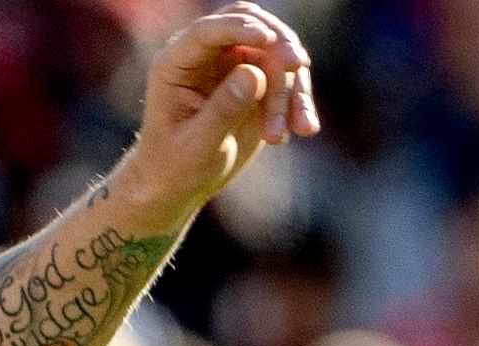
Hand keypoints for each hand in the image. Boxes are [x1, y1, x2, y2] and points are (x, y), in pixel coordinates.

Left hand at [113, 6, 319, 225]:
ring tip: (278, 136)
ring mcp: (233, 64)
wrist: (180, 185)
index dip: (240, 28)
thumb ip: (223, 109)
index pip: (208, 31)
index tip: (269, 39)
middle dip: (278, 44)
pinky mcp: (258, 79)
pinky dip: (299, 100)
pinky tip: (302, 129)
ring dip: (290, 88)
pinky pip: (289, 77)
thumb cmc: (176, 167)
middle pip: (251, 25)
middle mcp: (205, 56)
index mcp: (176, 64)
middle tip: (298, 67)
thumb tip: (254, 73)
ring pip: (277, 54)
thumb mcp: (197, 145)